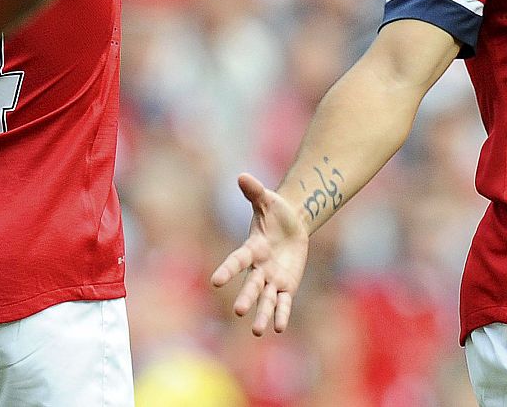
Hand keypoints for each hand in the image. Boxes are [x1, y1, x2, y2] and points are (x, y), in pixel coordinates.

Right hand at [210, 173, 309, 335]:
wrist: (291, 224)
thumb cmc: (275, 212)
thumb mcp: (267, 199)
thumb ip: (254, 191)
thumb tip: (242, 176)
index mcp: (252, 248)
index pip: (237, 260)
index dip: (227, 270)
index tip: (215, 281)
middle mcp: (259, 267)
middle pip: (251, 285)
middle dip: (247, 297)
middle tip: (239, 311)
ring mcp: (272, 278)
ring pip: (266, 299)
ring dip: (262, 314)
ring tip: (257, 331)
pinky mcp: (286, 285)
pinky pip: (283, 302)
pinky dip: (282, 314)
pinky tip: (280, 328)